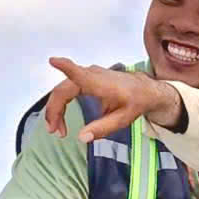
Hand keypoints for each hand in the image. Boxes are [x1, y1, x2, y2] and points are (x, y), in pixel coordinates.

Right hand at [43, 59, 184, 142]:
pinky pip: (66, 90)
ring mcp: (87, 75)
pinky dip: (61, 105)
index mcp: (102, 83)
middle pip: (63, 90)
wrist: (145, 89)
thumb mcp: (123, 119)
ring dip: (55, 109)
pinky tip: (60, 119)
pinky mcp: (85, 78)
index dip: (66, 67)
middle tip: (54, 131)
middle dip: (54, 110)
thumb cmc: (136, 100)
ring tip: (58, 130)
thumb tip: (82, 137)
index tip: (53, 61)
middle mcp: (92, 75)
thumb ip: (103, 128)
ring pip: (62, 90)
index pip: (81, 74)